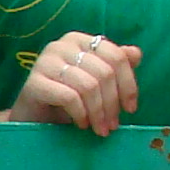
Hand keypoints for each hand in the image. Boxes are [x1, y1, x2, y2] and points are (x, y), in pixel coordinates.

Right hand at [10, 28, 142, 134]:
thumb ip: (115, 67)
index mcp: (79, 40)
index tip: (130, 109)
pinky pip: (70, 97)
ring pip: (89, 86)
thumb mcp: (96, 84)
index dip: (129, 84)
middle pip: (105, 72)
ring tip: (100, 129)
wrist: (33, 118)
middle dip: (113, 104)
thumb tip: (136, 53)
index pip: (116, 55)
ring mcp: (45, 62)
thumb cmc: (66, 101)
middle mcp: (61, 45)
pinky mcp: (34, 82)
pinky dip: (81, 114)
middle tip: (112, 125)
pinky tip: (82, 124)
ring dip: (99, 113)